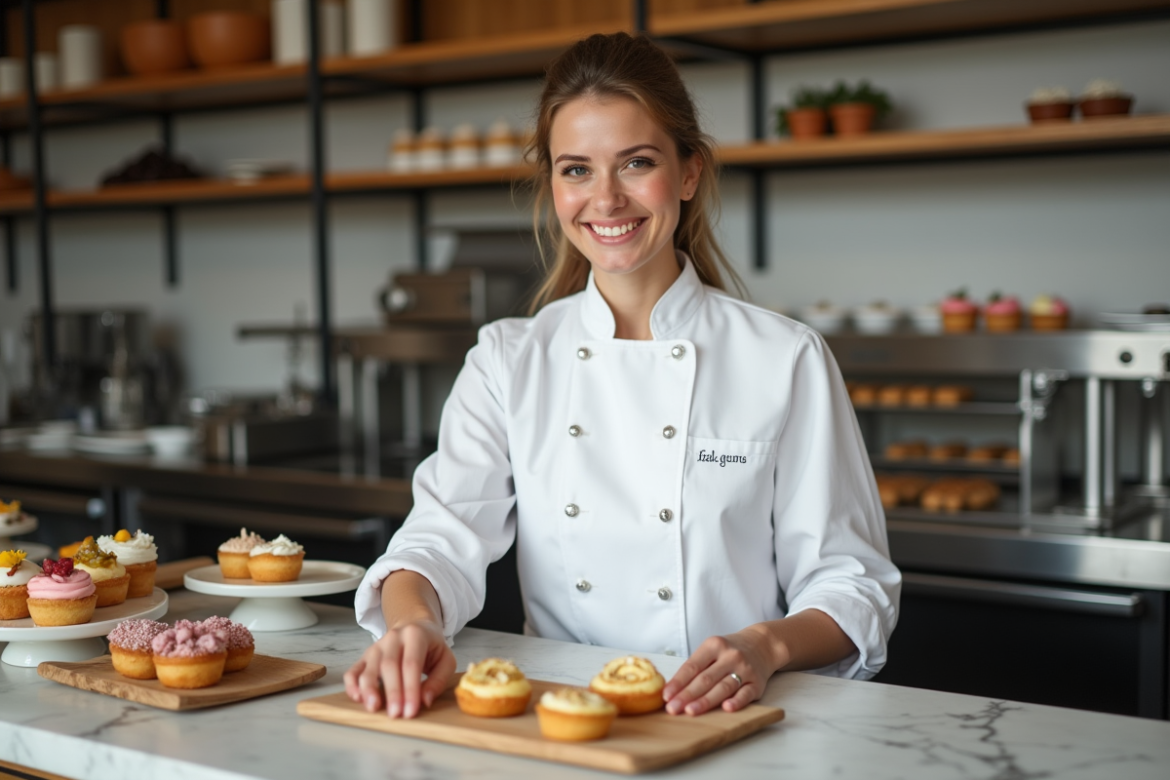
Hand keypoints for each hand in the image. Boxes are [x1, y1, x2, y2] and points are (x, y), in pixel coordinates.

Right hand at [343, 619, 455, 718]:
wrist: (415, 627)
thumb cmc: (431, 647)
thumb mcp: (446, 659)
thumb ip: (439, 680)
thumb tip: (425, 700)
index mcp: (416, 635)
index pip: (411, 664)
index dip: (410, 689)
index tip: (411, 711)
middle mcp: (393, 638)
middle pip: (389, 665)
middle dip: (392, 692)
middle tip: (395, 714)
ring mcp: (377, 646)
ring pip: (369, 667)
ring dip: (369, 689)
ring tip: (373, 707)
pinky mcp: (365, 656)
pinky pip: (353, 670)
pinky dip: (352, 685)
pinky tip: (357, 697)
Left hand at [662, 627, 776, 715]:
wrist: (762, 645)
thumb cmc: (729, 651)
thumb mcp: (711, 649)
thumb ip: (696, 666)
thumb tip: (673, 689)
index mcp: (714, 645)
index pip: (692, 666)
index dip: (678, 682)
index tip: (666, 696)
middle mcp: (730, 656)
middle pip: (705, 678)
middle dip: (687, 695)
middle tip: (673, 709)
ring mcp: (745, 669)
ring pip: (723, 687)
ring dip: (706, 701)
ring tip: (690, 711)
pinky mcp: (757, 683)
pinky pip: (746, 694)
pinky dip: (736, 701)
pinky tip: (726, 708)